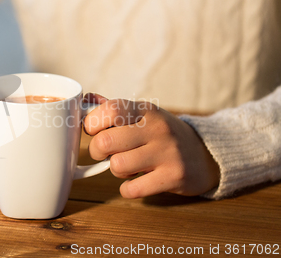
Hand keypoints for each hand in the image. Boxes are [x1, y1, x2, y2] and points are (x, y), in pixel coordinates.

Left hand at [84, 93, 219, 197]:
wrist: (204, 154)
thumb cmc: (162, 134)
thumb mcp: (142, 115)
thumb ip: (113, 108)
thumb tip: (85, 99)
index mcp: (146, 110)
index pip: (110, 110)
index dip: (92, 123)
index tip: (93, 131)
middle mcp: (157, 128)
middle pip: (106, 141)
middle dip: (97, 150)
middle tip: (105, 152)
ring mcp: (167, 153)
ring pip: (117, 166)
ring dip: (115, 170)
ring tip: (127, 166)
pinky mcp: (173, 177)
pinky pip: (133, 189)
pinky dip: (127, 189)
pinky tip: (135, 182)